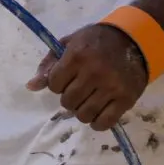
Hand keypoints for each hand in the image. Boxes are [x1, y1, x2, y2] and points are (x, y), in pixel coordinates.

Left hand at [26, 23, 148, 131]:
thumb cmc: (94, 41)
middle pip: (68, 102)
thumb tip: (31, 86)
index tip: (64, 79)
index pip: (54, 84)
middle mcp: (94, 72)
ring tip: (86, 101)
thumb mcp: (68, 44)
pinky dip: (96, 123)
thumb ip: (49, 64)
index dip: (56, 84)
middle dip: (68, 98)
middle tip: (76, 90)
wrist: (132, 41)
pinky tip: (96, 114)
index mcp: (77, 56)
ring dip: (81, 111)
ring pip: (84, 115)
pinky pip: (105, 122)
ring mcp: (111, 87)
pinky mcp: (126, 100)